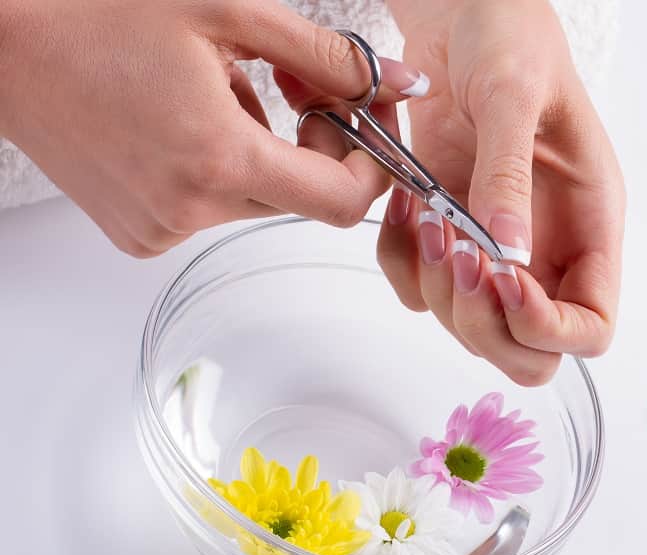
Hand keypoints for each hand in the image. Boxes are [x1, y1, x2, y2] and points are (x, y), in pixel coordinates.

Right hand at [0, 0, 423, 256]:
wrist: (1, 41)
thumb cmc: (96, 12)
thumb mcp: (230, 14)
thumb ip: (328, 56)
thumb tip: (399, 84)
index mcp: (219, 160)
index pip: (341, 203)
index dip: (369, 166)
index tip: (362, 124)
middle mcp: (190, 209)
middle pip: (299, 197)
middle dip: (312, 144)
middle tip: (291, 83)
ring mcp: (160, 228)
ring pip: (256, 200)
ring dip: (259, 150)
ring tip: (213, 91)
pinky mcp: (138, 233)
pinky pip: (210, 209)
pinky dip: (216, 169)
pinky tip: (180, 121)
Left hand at [378, 0, 624, 385]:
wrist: (460, 13)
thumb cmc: (510, 37)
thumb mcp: (515, 95)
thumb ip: (509, 176)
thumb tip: (509, 253)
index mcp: (589, 225)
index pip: (591, 327)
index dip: (548, 328)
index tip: (503, 278)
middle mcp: (546, 250)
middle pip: (528, 352)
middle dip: (485, 323)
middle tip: (456, 257)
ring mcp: (493, 249)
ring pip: (469, 329)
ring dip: (436, 286)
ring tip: (427, 212)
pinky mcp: (445, 235)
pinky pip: (419, 290)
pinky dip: (401, 263)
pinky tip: (405, 208)